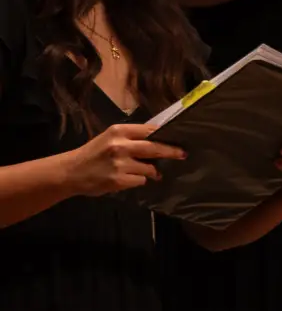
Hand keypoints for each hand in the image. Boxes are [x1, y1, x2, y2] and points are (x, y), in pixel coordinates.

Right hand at [62, 123, 185, 195]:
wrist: (70, 172)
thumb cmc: (93, 154)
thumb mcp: (110, 139)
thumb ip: (131, 137)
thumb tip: (159, 138)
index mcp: (119, 131)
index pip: (150, 130)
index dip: (165, 135)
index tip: (179, 137)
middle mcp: (120, 145)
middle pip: (155, 147)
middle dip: (172, 151)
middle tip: (183, 154)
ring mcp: (120, 164)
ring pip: (149, 167)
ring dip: (152, 171)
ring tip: (149, 172)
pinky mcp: (119, 180)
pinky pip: (141, 180)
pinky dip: (140, 180)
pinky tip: (130, 179)